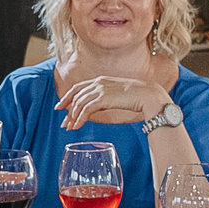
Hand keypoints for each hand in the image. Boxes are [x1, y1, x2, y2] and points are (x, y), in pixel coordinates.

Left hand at [55, 75, 169, 129]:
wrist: (148, 95)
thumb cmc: (138, 97)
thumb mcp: (118, 95)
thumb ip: (106, 99)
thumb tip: (97, 109)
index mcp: (101, 80)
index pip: (78, 87)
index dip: (67, 97)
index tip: (60, 106)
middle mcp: (98, 83)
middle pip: (76, 96)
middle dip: (67, 109)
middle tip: (63, 122)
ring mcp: (100, 89)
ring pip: (79, 103)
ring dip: (73, 117)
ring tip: (70, 127)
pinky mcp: (103, 98)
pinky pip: (86, 110)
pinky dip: (79, 119)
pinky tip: (77, 126)